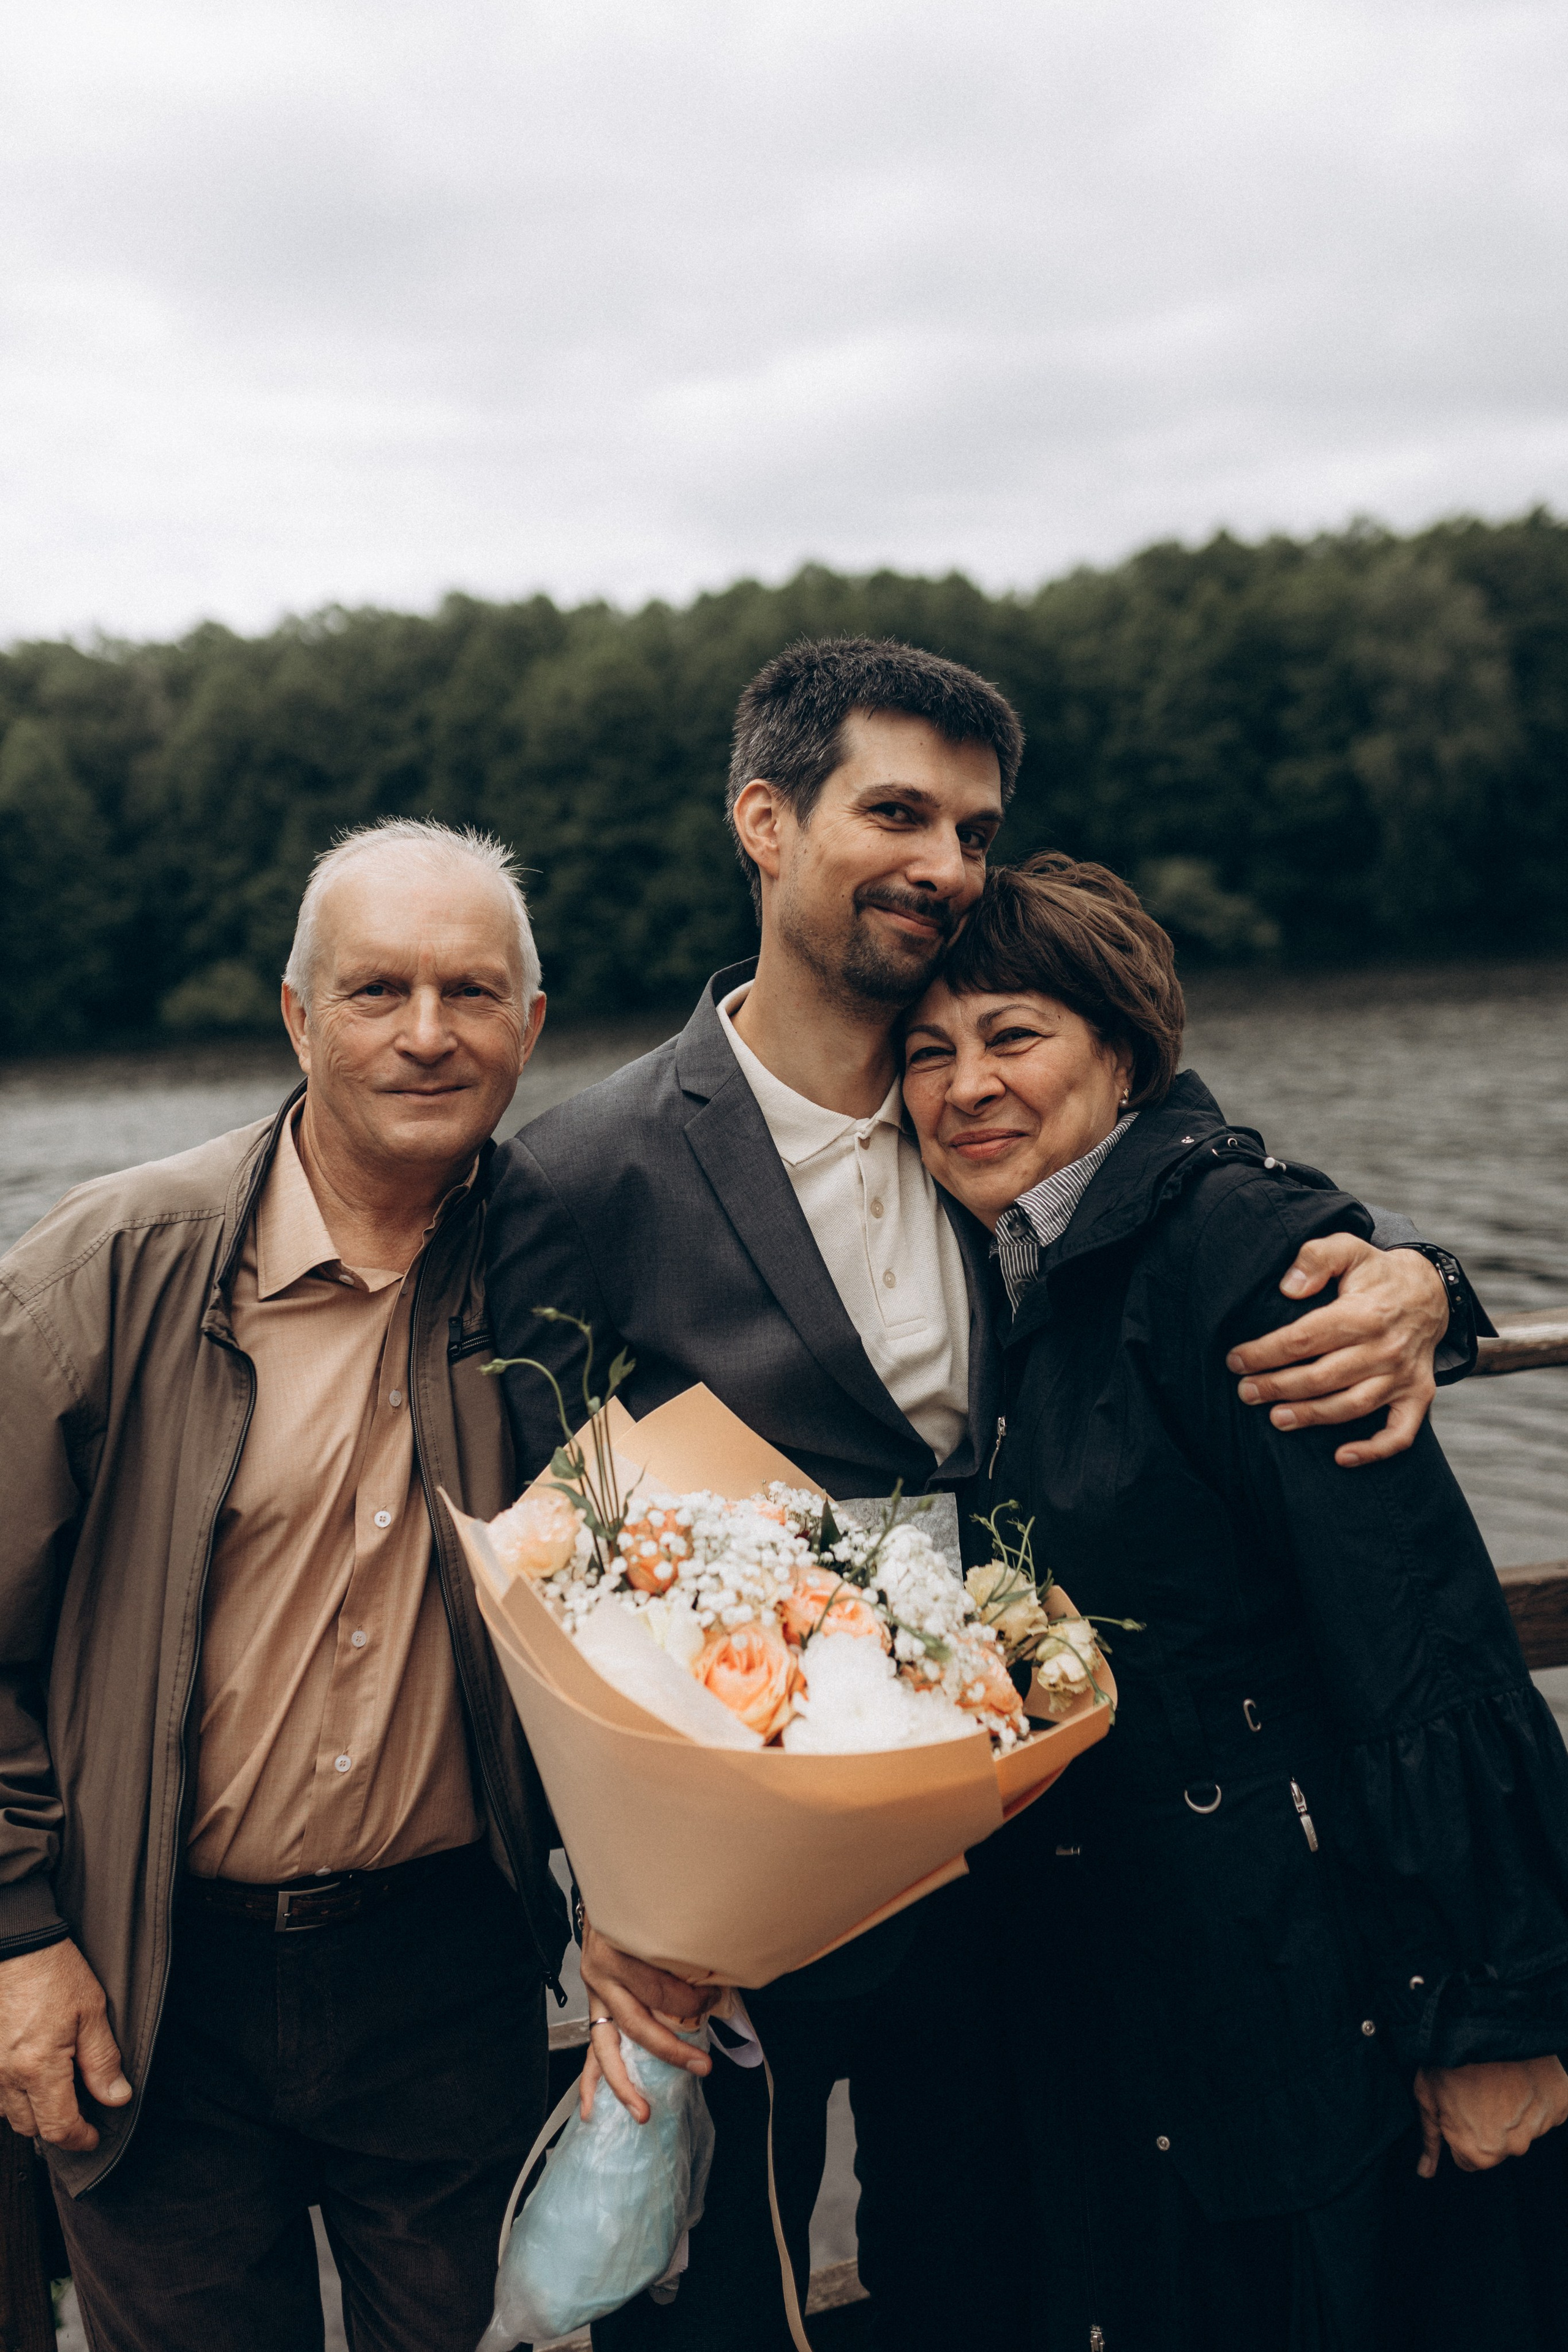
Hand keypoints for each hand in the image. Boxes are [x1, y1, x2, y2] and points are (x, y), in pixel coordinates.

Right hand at [0, 1939, 130, 2152]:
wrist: (15, 1946)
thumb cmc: (53, 1973)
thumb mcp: (92, 2012)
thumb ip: (102, 2061)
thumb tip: (116, 2097)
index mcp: (38, 2068)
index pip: (58, 2127)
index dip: (79, 2139)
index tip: (93, 2137)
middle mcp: (6, 2076)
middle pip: (31, 2127)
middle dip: (57, 2127)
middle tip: (80, 2112)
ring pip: (8, 2114)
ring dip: (32, 2112)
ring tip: (56, 2093)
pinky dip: (12, 2096)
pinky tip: (30, 2077)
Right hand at [579, 1919, 714, 2123]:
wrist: (605, 1887)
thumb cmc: (639, 1901)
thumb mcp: (659, 1914)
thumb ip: (681, 1947)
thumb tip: (721, 1978)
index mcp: (618, 1951)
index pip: (660, 1989)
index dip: (693, 2000)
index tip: (716, 1999)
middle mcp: (601, 1974)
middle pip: (637, 2023)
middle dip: (671, 2049)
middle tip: (703, 2066)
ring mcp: (593, 1992)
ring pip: (606, 2047)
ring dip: (625, 2083)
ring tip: (643, 2112)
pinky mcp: (592, 2005)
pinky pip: (589, 2050)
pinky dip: (590, 2083)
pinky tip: (593, 2111)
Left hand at [1225, 1238, 1446, 1467]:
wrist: (1430, 1291)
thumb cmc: (1375, 1273)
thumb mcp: (1348, 1248)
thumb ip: (1316, 1258)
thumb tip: (1288, 1287)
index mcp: (1364, 1314)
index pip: (1306, 1339)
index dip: (1266, 1352)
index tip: (1236, 1360)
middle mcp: (1386, 1349)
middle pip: (1323, 1377)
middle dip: (1278, 1387)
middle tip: (1245, 1392)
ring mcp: (1404, 1376)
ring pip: (1353, 1406)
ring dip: (1312, 1416)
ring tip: (1276, 1419)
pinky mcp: (1418, 1395)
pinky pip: (1401, 1432)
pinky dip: (1374, 1450)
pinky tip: (1341, 1457)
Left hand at [1414, 2055, 1567, 2175]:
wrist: (1510, 2046)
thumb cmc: (1463, 2067)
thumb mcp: (1429, 2093)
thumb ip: (1428, 2136)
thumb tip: (1424, 2173)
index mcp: (1472, 2152)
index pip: (1459, 2158)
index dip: (1453, 2131)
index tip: (1454, 2108)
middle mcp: (1500, 2153)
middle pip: (1482, 2151)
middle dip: (1475, 2130)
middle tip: (1471, 2097)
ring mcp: (1523, 2140)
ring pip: (1502, 2139)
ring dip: (1496, 2122)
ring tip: (1489, 2090)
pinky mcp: (1540, 2126)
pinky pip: (1521, 2127)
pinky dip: (1515, 2114)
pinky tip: (1507, 2092)